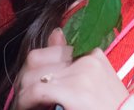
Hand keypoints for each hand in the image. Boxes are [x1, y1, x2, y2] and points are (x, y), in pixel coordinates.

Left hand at [13, 28, 131, 109]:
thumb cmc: (110, 106)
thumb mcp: (94, 79)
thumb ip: (71, 58)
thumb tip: (55, 33)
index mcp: (92, 54)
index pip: (50, 50)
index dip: (36, 70)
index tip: (33, 87)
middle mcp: (86, 59)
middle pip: (35, 59)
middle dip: (25, 79)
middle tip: (26, 98)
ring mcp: (80, 74)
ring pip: (31, 76)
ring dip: (23, 93)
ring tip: (27, 106)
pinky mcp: (74, 91)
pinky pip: (35, 91)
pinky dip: (25, 101)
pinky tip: (28, 108)